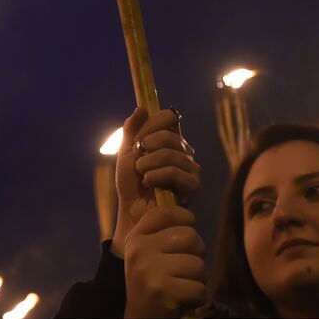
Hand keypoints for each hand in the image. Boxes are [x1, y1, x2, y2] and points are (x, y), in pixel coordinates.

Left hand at [112, 107, 199, 257]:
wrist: (131, 211)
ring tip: (142, 175)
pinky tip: (149, 183)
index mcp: (169, 140)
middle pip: (170, 136)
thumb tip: (142, 107)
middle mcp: (183, 152)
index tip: (138, 141)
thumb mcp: (126, 153)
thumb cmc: (131, 184)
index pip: (169, 118)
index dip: (152, 126)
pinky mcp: (193, 187)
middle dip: (147, 148)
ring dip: (149, 164)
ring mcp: (190, 169)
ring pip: (173, 154)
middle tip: (138, 162)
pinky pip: (178, 173)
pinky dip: (158, 176)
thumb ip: (132, 130)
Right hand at [122, 203, 206, 318]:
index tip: (184, 234)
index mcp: (136, 237)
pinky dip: (196, 297)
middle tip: (183, 269)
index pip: (167, 212)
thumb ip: (162, 232)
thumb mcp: (148, 253)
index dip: (185, 219)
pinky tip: (182, 300)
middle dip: (195, 254)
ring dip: (197, 279)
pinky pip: (199, 288)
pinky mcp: (163, 291)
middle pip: (190, 236)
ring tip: (181, 286)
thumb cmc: (152, 282)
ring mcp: (150, 270)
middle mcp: (139, 250)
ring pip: (198, 264)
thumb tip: (187, 211)